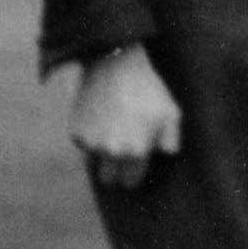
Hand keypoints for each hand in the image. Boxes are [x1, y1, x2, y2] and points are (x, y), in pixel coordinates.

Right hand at [70, 45, 182, 187]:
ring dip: (103, 151)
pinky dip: (91, 136)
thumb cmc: (149, 90)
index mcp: (136, 152)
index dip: (134, 175)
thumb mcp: (171, 112)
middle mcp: (111, 153)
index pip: (130, 182)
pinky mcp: (75, 132)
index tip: (135, 166)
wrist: (116, 66)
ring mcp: (91, 143)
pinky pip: (84, 143)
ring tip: (115, 127)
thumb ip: (172, 140)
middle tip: (123, 152)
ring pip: (95, 160)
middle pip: (109, 178)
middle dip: (115, 170)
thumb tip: (167, 155)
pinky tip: (101, 117)